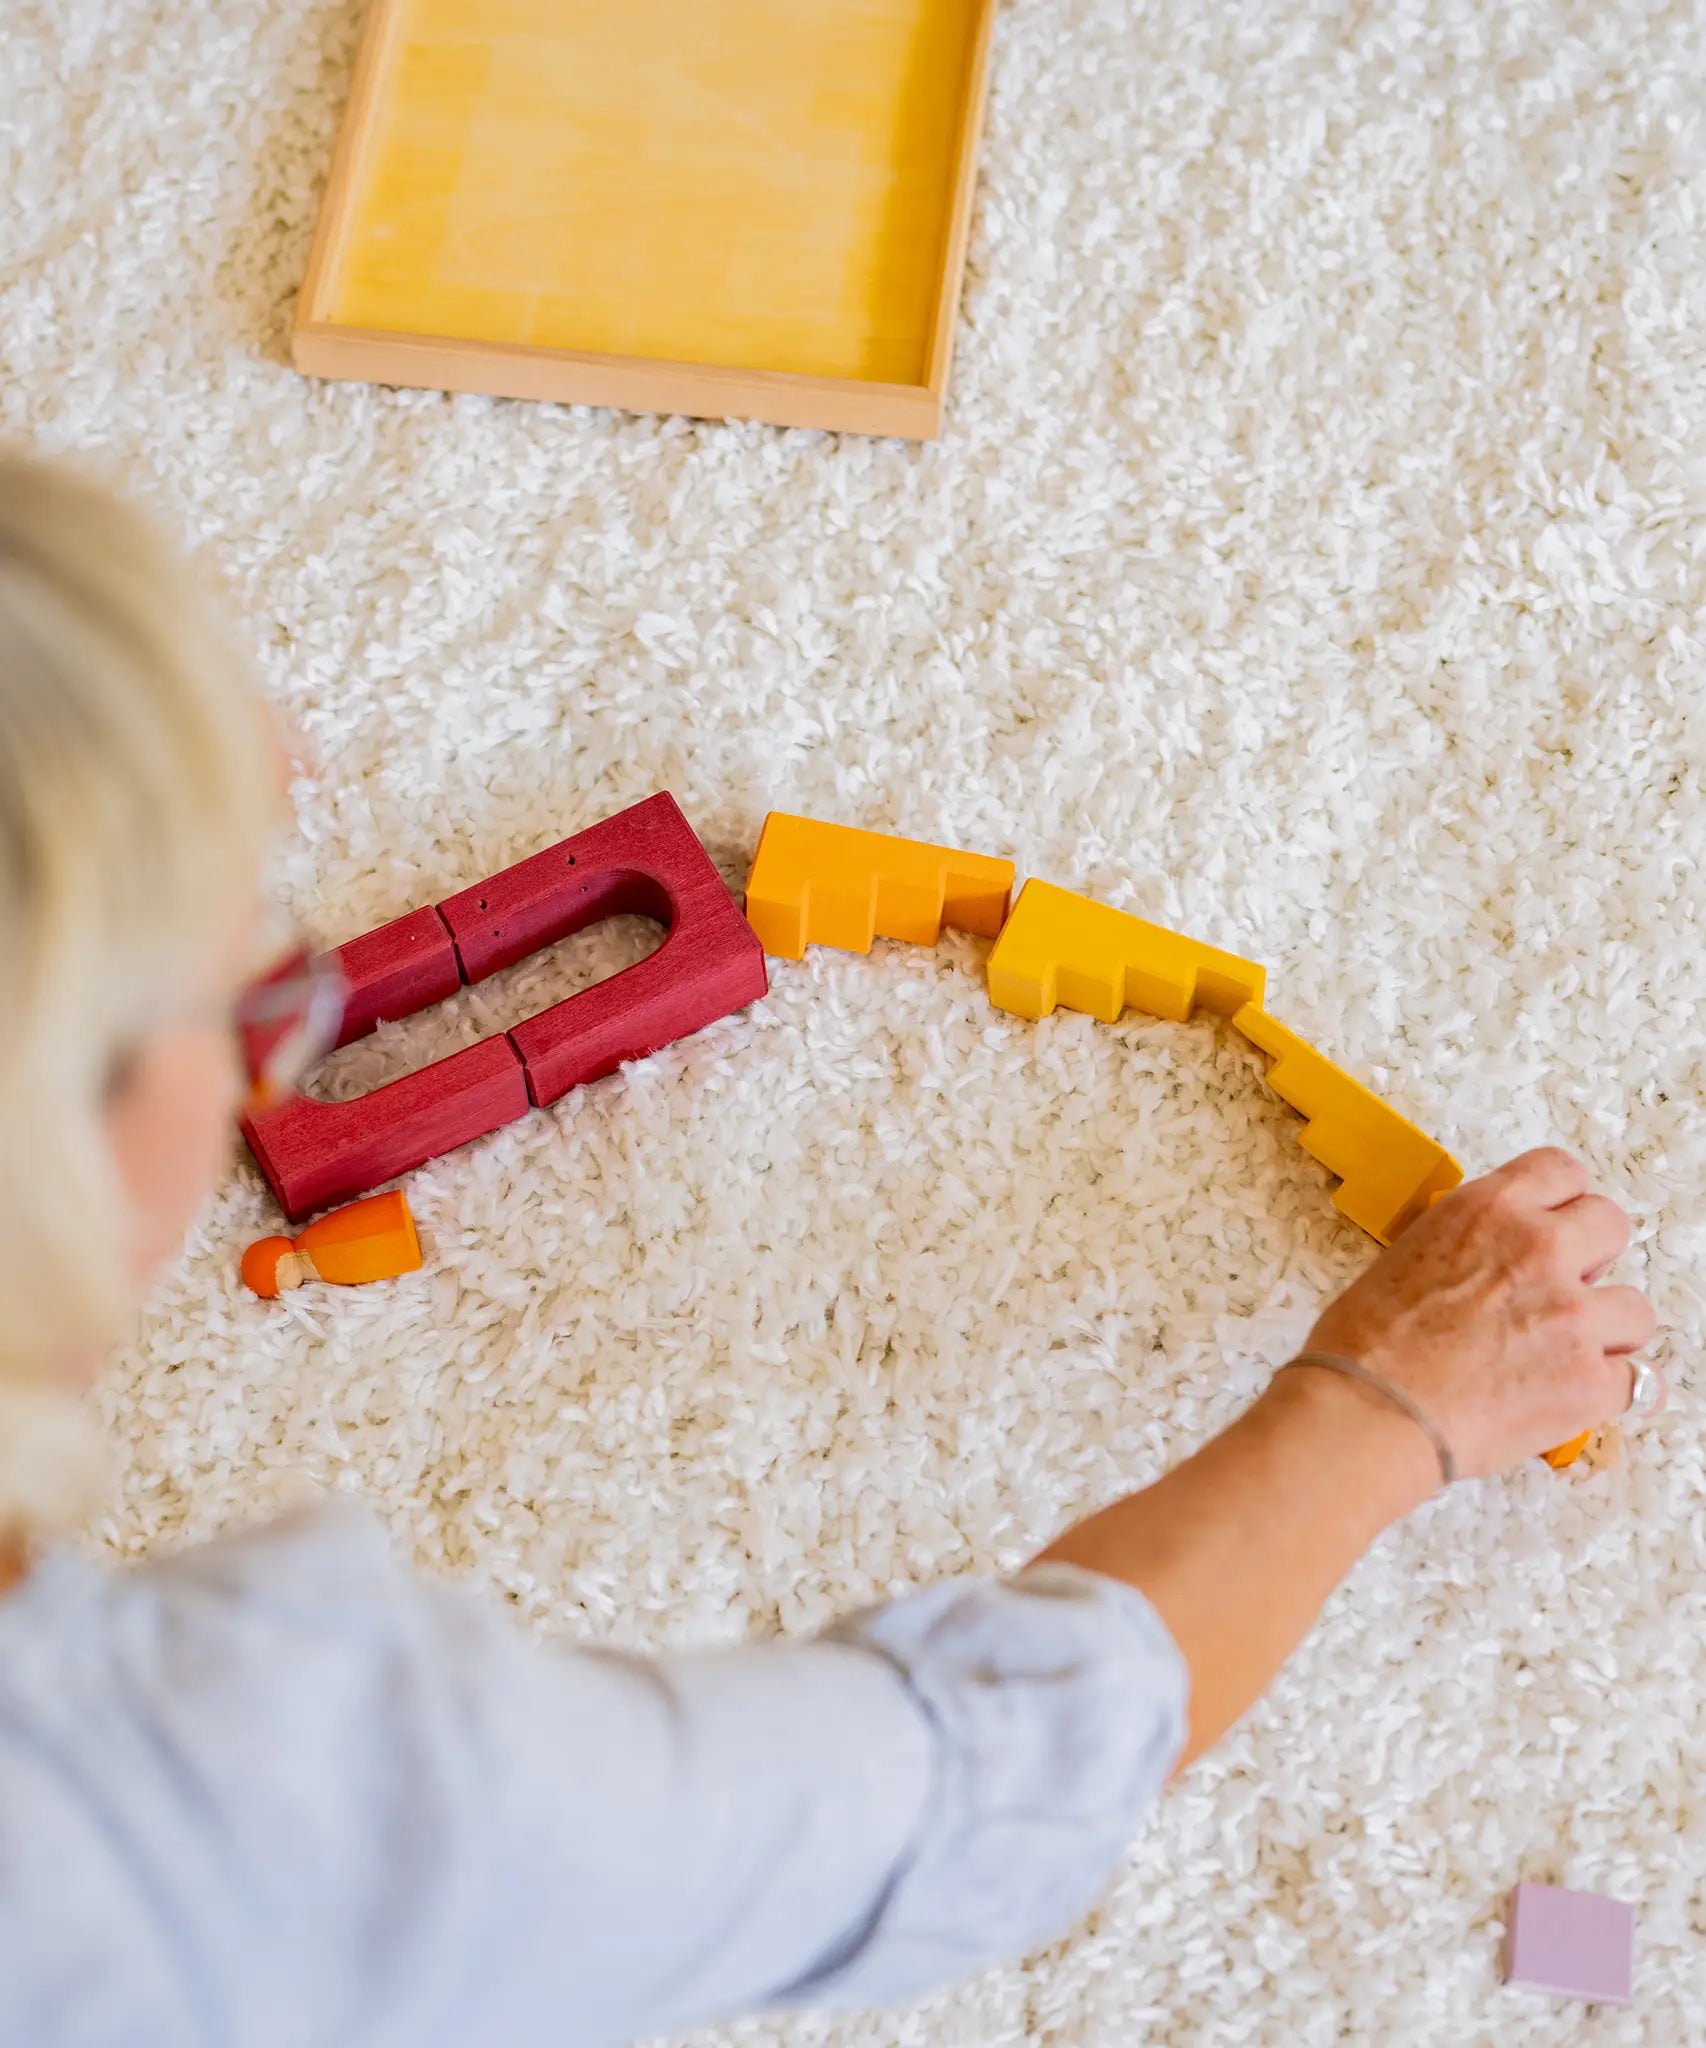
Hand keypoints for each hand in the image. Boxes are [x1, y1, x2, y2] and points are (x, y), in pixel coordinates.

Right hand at [1301, 1148, 1655, 1480]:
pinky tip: (1562, 1398)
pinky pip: (1631, 1380)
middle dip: (1591, 1258)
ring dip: (1606, 1331)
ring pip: (1635, 1309)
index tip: (1556, 1225)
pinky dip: (1601, 1391)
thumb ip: (1467, 1248)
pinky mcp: (1589, 1380)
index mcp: (1487, 1210)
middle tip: (1560, 1290)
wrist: (1370, 1412)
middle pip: (1611, 1225)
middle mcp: (1538, 1249)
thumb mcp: (1407, 1257)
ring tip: (1563, 1355)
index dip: (1562, 1203)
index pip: (1561, 1171)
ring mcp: (1573, 1315)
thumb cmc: (1366, 1346)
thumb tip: (1488, 1269)